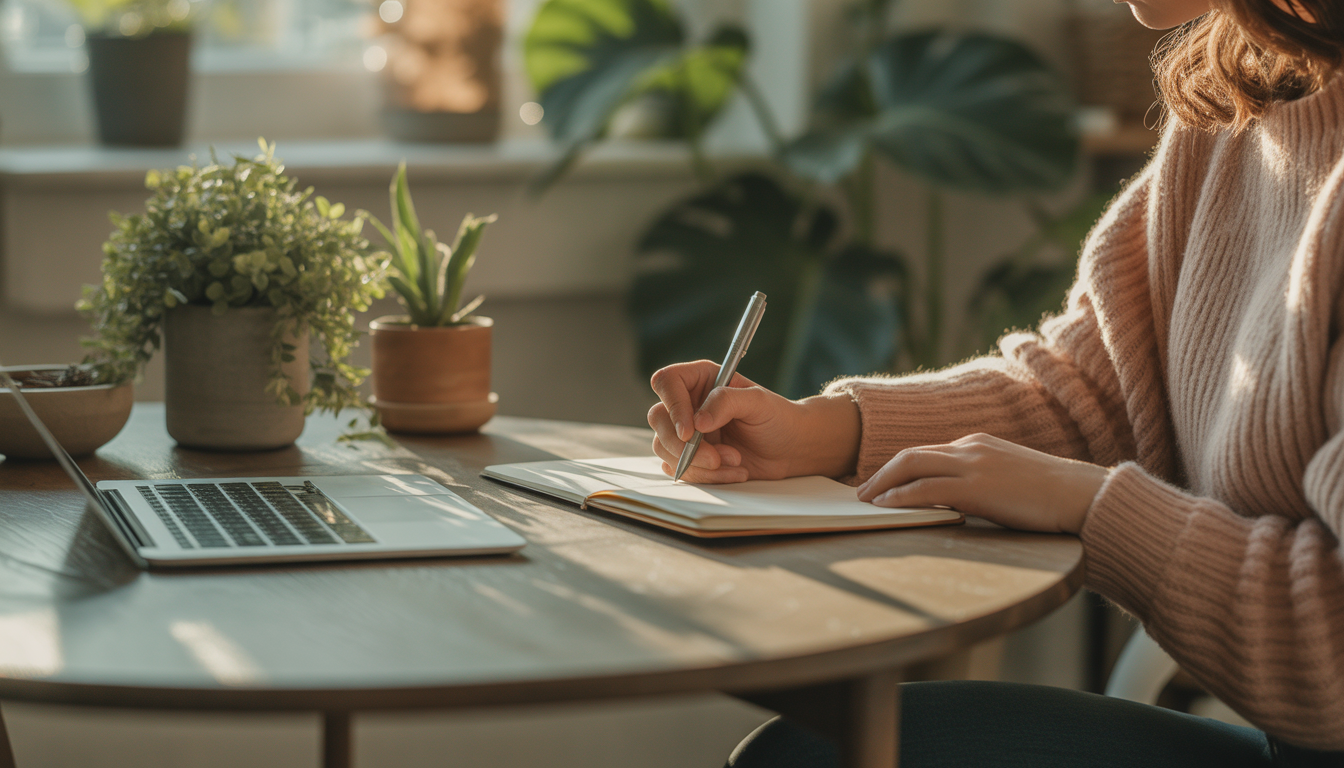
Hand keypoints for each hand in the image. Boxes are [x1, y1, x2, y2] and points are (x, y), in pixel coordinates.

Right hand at [647, 360, 859, 482]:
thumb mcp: (758, 402)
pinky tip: (734, 471)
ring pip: (665, 448)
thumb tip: (697, 421)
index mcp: (700, 380)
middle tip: (716, 458)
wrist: (791, 448)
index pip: (666, 382)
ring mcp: (687, 432)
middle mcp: (688, 404)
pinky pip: (680, 470)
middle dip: (684, 446)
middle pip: (657, 419)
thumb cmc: (778, 418)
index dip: (672, 406)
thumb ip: (727, 402)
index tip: (690, 432)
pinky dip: (706, 477)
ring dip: (699, 464)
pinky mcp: (691, 457)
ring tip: (736, 462)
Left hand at [856, 433, 1107, 533]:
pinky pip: (925, 489)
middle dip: (882, 473)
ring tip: (866, 502)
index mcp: (979, 444)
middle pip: (911, 454)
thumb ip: (982, 483)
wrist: (1082, 496)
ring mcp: (973, 464)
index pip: (928, 452)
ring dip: (882, 485)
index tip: (882, 482)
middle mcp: (971, 447)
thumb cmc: (1052, 497)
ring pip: (911, 466)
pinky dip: (899, 497)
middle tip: (862, 492)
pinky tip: (885, 508)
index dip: (900, 467)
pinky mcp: (976, 487)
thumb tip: (958, 503)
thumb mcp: (1010, 480)